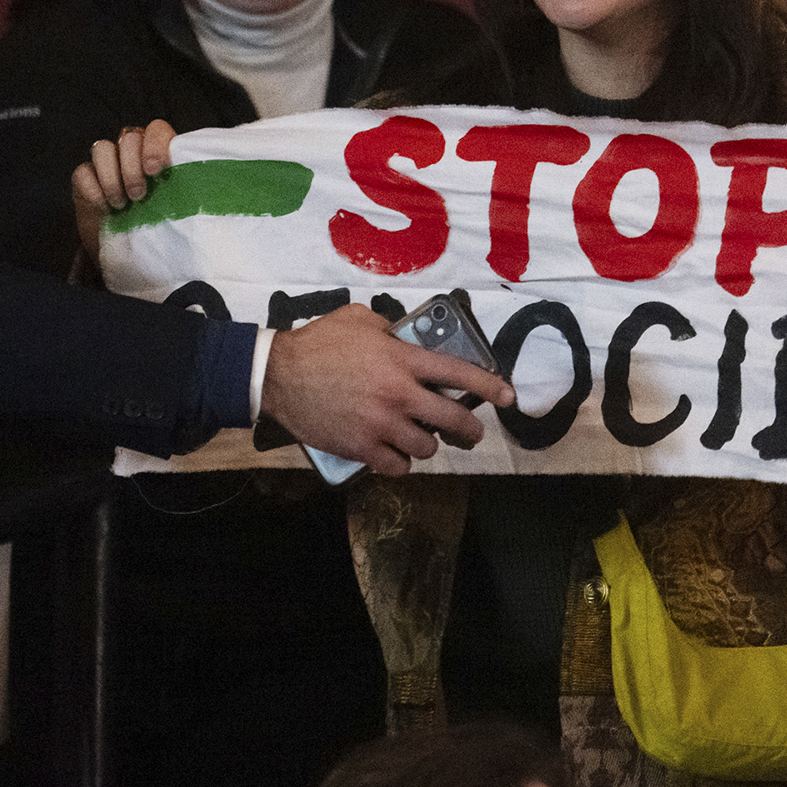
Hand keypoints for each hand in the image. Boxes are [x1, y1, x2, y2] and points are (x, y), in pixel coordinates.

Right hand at [69, 119, 177, 248]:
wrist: (132, 257)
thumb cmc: (161, 230)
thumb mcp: (180, 211)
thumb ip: (189, 193)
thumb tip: (208, 192)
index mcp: (158, 154)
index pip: (156, 130)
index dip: (155, 144)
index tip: (155, 170)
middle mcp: (131, 153)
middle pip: (128, 137)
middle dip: (132, 167)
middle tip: (138, 196)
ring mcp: (106, 165)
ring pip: (102, 148)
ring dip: (111, 176)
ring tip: (120, 204)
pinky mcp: (85, 180)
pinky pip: (82, 172)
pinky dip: (93, 190)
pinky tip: (104, 209)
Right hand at [262, 304, 516, 475]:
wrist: (278, 374)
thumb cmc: (318, 343)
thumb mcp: (359, 319)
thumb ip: (390, 329)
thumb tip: (404, 339)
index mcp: (403, 360)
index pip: (460, 374)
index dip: (490, 387)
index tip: (507, 396)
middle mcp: (400, 395)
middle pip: (454, 420)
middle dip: (470, 430)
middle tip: (470, 432)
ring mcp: (382, 424)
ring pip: (427, 448)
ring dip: (427, 444)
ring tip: (418, 438)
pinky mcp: (361, 448)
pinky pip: (397, 466)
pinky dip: (400, 463)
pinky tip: (394, 455)